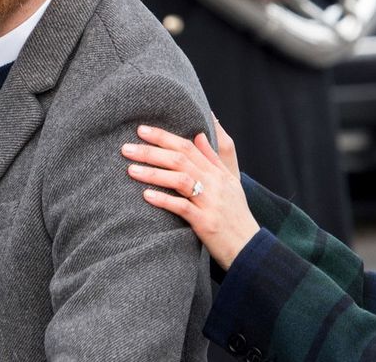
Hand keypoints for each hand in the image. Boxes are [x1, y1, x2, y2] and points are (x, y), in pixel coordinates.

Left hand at [121, 121, 258, 269]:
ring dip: (154, 173)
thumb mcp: (230, 182)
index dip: (164, 137)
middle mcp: (214, 183)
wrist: (249, 246)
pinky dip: (164, 200)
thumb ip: (214, 158)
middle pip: (181, 159)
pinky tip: (146, 195)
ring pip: (180, 180)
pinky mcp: (206, 222)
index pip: (189, 146)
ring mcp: (210, 202)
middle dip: (152, 151)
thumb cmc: (236, 214)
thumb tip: (199, 134)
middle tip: (126, 148)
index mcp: (217, 172)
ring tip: (130, 169)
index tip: (142, 130)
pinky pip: (183, 207)